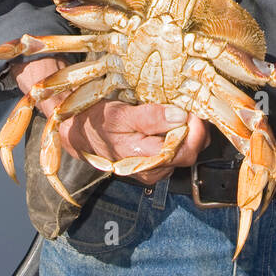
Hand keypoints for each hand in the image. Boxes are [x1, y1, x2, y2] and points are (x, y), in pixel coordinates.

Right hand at [12, 57, 209, 182]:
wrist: (78, 133)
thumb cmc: (97, 122)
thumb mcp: (120, 114)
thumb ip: (150, 117)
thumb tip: (179, 116)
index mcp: (145, 159)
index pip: (186, 152)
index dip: (197, 130)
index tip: (194, 109)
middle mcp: (153, 170)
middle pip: (190, 152)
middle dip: (196, 129)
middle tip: (190, 105)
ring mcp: (154, 169)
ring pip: (184, 152)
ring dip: (187, 131)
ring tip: (179, 110)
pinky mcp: (153, 164)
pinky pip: (175, 151)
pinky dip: (178, 134)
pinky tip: (170, 120)